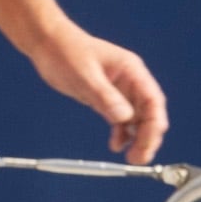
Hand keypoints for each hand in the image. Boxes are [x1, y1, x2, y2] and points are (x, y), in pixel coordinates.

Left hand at [27, 21, 166, 159]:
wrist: (46, 43)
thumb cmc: (65, 50)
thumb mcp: (84, 74)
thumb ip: (105, 96)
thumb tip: (125, 118)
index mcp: (132, 71)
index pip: (153, 101)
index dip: (154, 124)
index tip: (147, 143)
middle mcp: (131, 83)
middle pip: (149, 114)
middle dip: (148, 137)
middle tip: (139, 158)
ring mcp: (120, 92)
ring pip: (138, 120)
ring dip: (137, 139)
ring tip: (131, 158)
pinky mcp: (107, 100)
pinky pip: (121, 121)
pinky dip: (122, 134)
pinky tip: (116, 145)